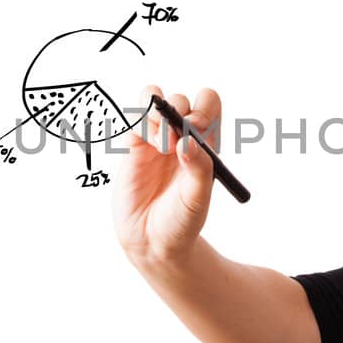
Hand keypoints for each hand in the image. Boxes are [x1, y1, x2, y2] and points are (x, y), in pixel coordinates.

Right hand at [112, 86, 220, 264]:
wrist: (153, 242)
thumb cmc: (182, 220)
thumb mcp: (198, 198)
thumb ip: (199, 169)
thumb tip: (188, 140)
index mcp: (204, 144)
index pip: (209, 105)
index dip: (204, 108)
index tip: (197, 127)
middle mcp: (180, 137)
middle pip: (179, 100)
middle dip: (177, 111)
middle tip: (175, 140)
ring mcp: (155, 141)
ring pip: (153, 101)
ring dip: (155, 113)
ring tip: (160, 143)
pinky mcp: (133, 149)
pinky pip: (133, 122)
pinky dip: (138, 125)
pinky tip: (142, 146)